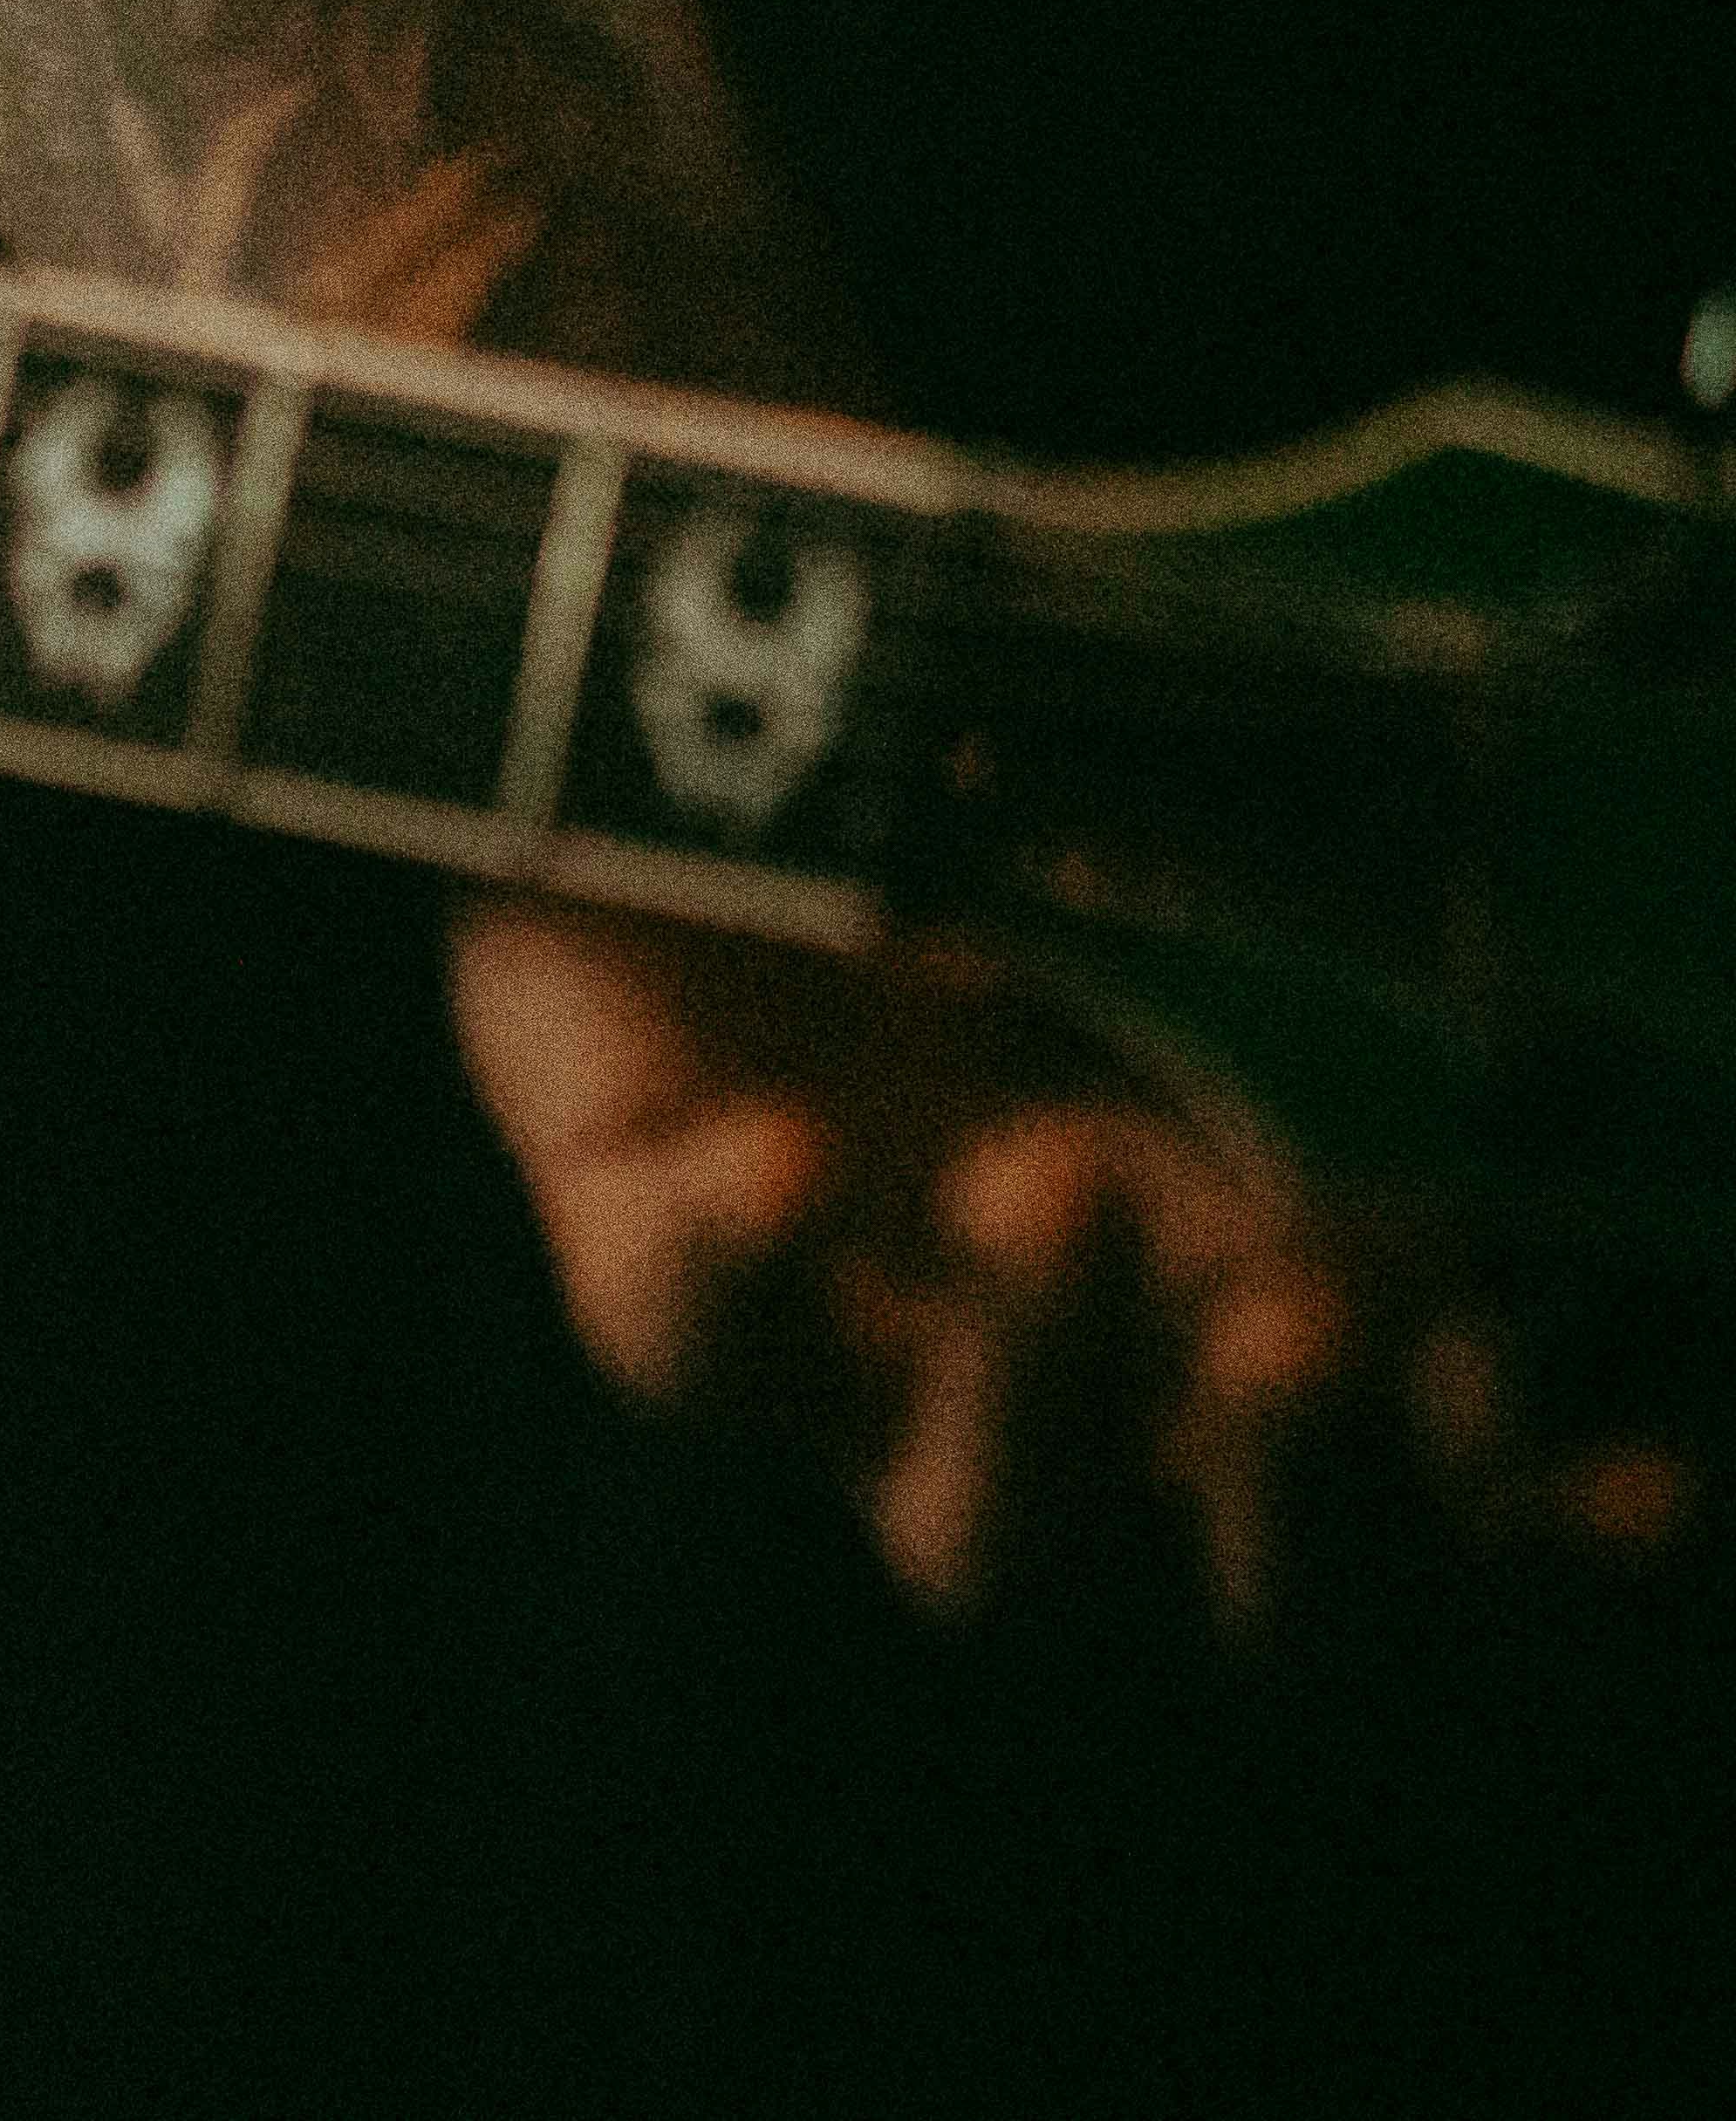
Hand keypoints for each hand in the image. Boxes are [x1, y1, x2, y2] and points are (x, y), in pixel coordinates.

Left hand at [450, 896, 1695, 1627]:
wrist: (687, 703)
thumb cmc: (1015, 773)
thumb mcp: (1210, 818)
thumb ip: (1364, 890)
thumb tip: (1585, 891)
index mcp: (1289, 1295)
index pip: (1473, 1507)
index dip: (1558, 1525)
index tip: (1636, 1468)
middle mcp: (1108, 1380)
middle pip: (1261, 1591)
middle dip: (1309, 1490)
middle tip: (1315, 1319)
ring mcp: (874, 1354)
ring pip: (976, 1531)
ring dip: (1037, 1385)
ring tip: (1049, 1183)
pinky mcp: (657, 1267)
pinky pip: (681, 1340)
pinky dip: (741, 1268)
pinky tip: (789, 1161)